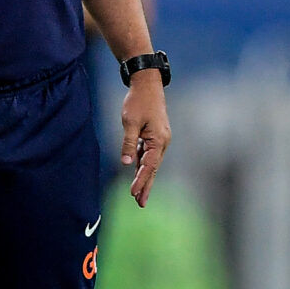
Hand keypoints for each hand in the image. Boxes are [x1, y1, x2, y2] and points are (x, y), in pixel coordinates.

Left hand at [119, 72, 169, 206]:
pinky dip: (143, 165)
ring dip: (144, 177)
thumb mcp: (130, 122)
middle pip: (153, 168)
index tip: (133, 193)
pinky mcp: (154, 135)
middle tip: (140, 204)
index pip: (149, 165)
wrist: (147, 84)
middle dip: (146, 186)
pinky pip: (148, 154)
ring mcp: (159, 139)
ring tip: (138, 194)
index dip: (141, 181)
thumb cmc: (139, 101)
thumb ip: (129, 143)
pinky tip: (137, 173)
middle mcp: (162, 142)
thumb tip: (127, 162)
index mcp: (159, 140)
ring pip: (151, 163)